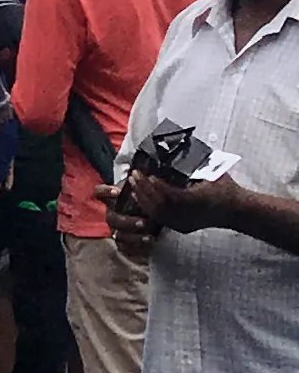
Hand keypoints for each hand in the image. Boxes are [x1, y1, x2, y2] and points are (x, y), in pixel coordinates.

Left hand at [117, 167, 239, 255]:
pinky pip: (161, 219)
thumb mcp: (213, 171)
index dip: (157, 186)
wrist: (237, 211)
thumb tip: (180, 145)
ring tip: (133, 184)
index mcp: (198, 200)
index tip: (147, 174)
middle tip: (134, 175)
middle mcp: (190, 215)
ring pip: (158, 214)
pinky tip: (140, 198)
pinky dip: (148, 208)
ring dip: (143, 198)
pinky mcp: (182, 227)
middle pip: (160, 205)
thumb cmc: (226, 188)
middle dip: (144, 189)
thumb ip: (197, 162)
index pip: (172, 195)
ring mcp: (185, 223)